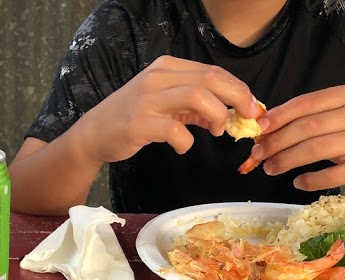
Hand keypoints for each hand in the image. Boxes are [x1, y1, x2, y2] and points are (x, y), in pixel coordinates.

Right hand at [73, 56, 258, 163]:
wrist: (93, 134)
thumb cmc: (131, 118)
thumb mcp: (163, 103)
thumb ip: (193, 105)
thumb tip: (228, 114)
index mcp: (167, 67)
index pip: (213, 71)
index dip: (238, 89)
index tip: (251, 107)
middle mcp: (158, 78)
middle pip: (210, 79)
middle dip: (237, 98)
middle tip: (247, 118)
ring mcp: (148, 100)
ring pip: (198, 97)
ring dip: (217, 116)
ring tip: (217, 131)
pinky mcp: (139, 124)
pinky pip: (175, 131)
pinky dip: (187, 141)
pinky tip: (183, 146)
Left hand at [251, 84, 344, 192]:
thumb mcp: (338, 118)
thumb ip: (308, 118)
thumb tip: (265, 129)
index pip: (309, 102)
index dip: (280, 116)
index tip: (259, 128)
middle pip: (309, 127)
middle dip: (278, 141)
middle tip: (258, 153)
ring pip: (316, 149)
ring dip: (287, 160)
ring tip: (270, 168)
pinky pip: (330, 175)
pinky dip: (309, 180)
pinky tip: (298, 182)